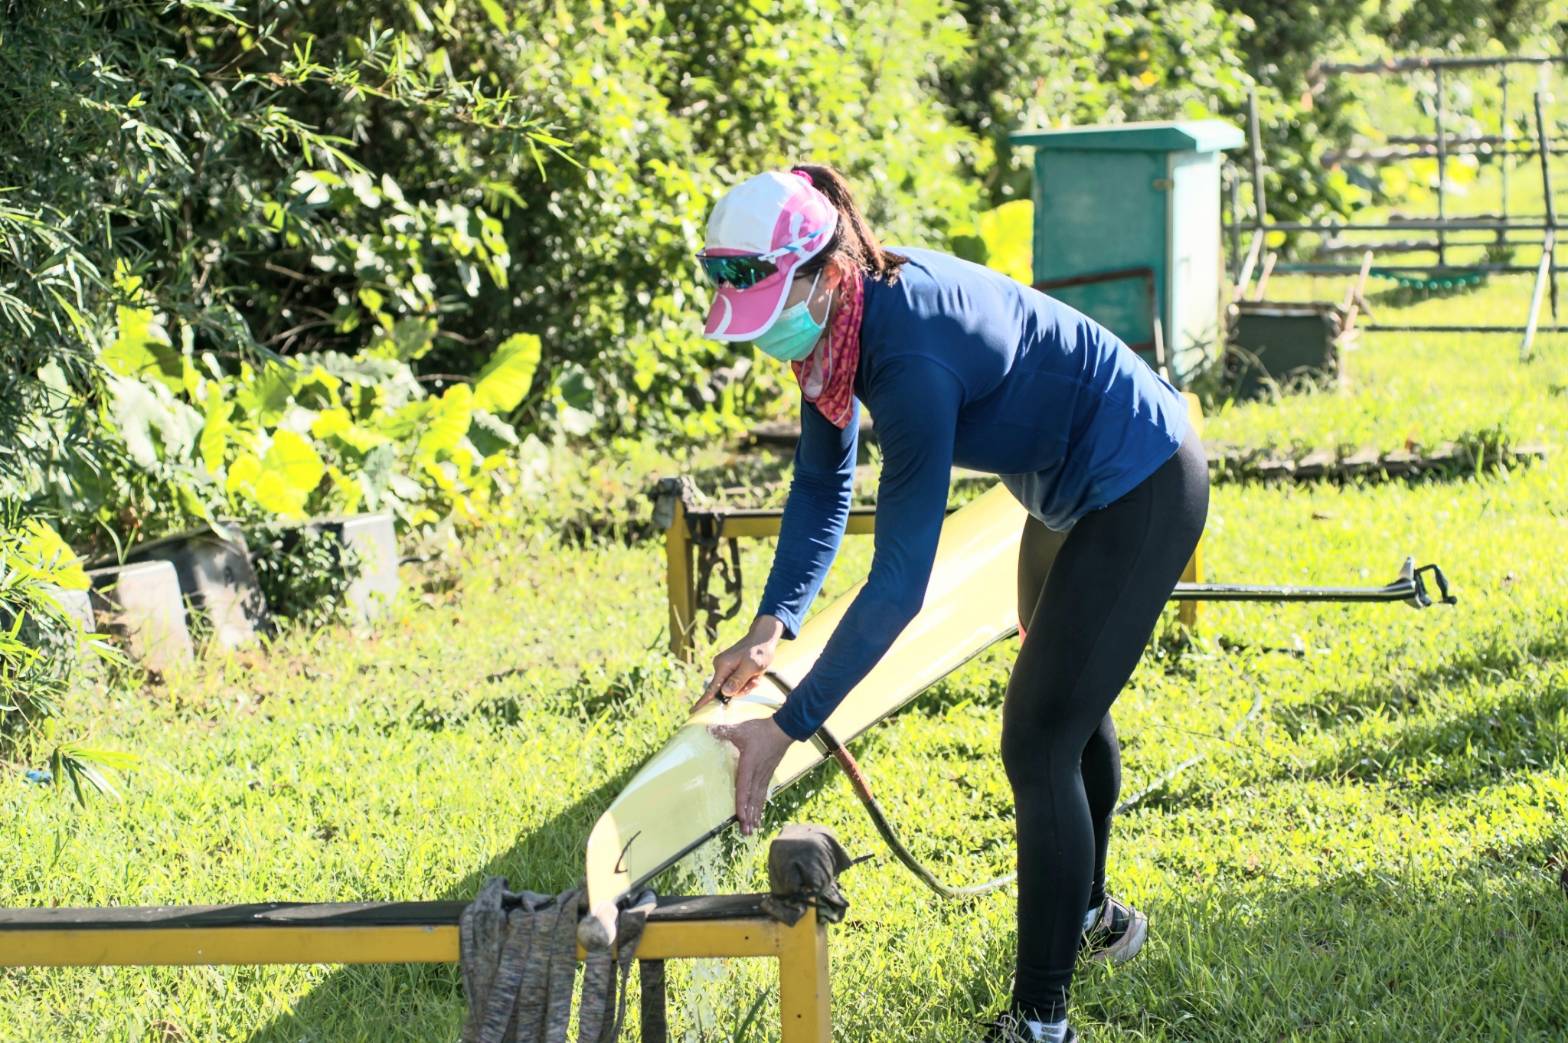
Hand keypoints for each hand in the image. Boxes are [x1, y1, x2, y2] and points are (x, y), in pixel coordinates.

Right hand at [695, 615, 784, 710]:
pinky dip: (747, 681)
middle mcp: (720, 667)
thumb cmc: (759, 651)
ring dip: (747, 684)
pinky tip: (754, 674)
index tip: (693, 712)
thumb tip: (724, 692)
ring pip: (734, 687)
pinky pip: (737, 682)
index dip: (703, 702)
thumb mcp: (751, 666)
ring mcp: (725, 668)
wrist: (763, 637)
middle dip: (742, 689)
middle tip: (755, 680)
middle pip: (727, 691)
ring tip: (756, 675)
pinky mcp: (730, 669)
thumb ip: (738, 680)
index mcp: (723, 666)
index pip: (711, 689)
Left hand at [708, 716, 793, 834]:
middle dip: (749, 817)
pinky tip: (759, 816)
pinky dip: (760, 806)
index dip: (741, 803)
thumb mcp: (741, 729)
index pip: (744, 788)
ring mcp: (764, 776)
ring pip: (759, 799)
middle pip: (752, 799)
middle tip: (746, 833)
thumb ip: (724, 731)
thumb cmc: (761, 730)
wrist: (783, 729)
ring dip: (755, 815)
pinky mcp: (768, 775)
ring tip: (752, 830)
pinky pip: (763, 794)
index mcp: (749, 765)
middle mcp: (757, 774)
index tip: (740, 817)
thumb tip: (707, 730)